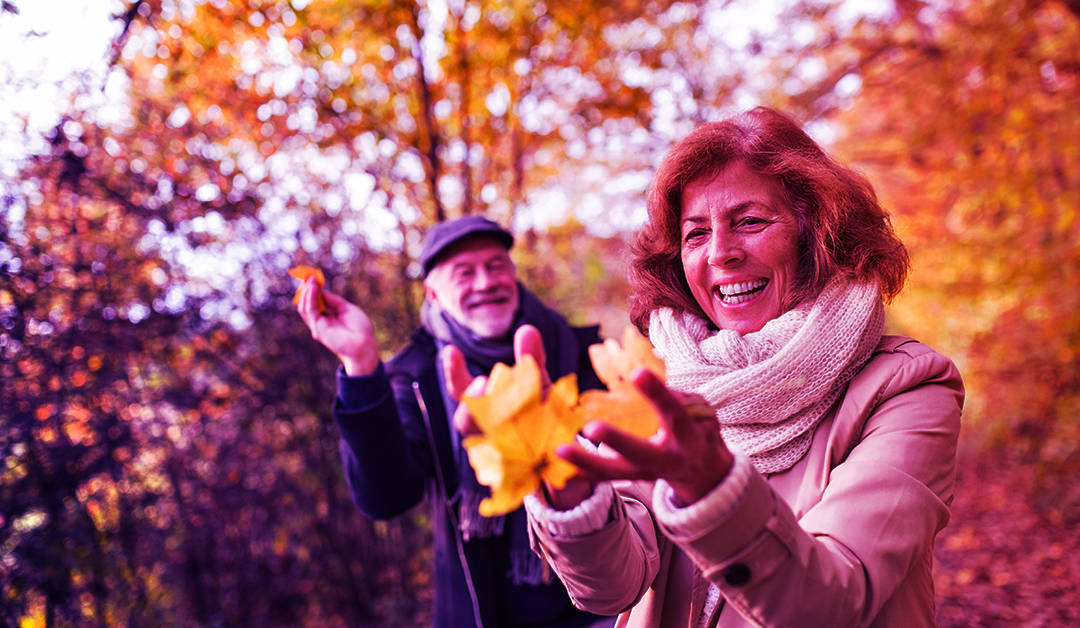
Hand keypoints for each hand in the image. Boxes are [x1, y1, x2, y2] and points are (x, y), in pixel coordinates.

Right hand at [296, 277, 378, 375]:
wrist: (365, 346)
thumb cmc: (360, 329)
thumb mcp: (347, 309)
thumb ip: (333, 301)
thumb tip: (322, 291)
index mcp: (328, 316)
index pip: (315, 301)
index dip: (313, 289)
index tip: (313, 276)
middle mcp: (321, 321)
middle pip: (307, 303)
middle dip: (307, 289)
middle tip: (308, 275)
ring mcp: (318, 326)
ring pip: (305, 307)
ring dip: (306, 292)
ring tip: (310, 280)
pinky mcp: (318, 329)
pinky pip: (310, 311)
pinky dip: (310, 298)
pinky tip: (313, 288)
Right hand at [441, 325, 593, 509]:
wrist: (561, 455)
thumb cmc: (542, 413)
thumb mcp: (539, 384)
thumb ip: (532, 359)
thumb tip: (527, 329)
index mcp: (484, 409)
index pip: (460, 391)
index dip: (453, 373)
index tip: (451, 350)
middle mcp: (484, 433)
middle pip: (465, 421)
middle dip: (473, 402)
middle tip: (483, 382)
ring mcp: (498, 456)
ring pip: (485, 445)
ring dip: (496, 427)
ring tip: (511, 410)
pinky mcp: (518, 476)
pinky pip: (514, 469)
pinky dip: (524, 456)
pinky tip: (538, 443)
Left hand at [557, 368, 733, 505]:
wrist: (704, 474)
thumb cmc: (698, 430)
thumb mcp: (700, 410)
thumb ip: (677, 397)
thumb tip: (647, 382)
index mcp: (688, 437)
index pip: (674, 412)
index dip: (658, 394)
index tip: (638, 373)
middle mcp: (667, 458)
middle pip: (640, 451)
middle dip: (617, 440)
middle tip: (591, 427)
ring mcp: (646, 473)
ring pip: (614, 471)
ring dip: (587, 461)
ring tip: (560, 450)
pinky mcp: (631, 479)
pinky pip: (603, 479)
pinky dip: (581, 474)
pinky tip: (556, 467)